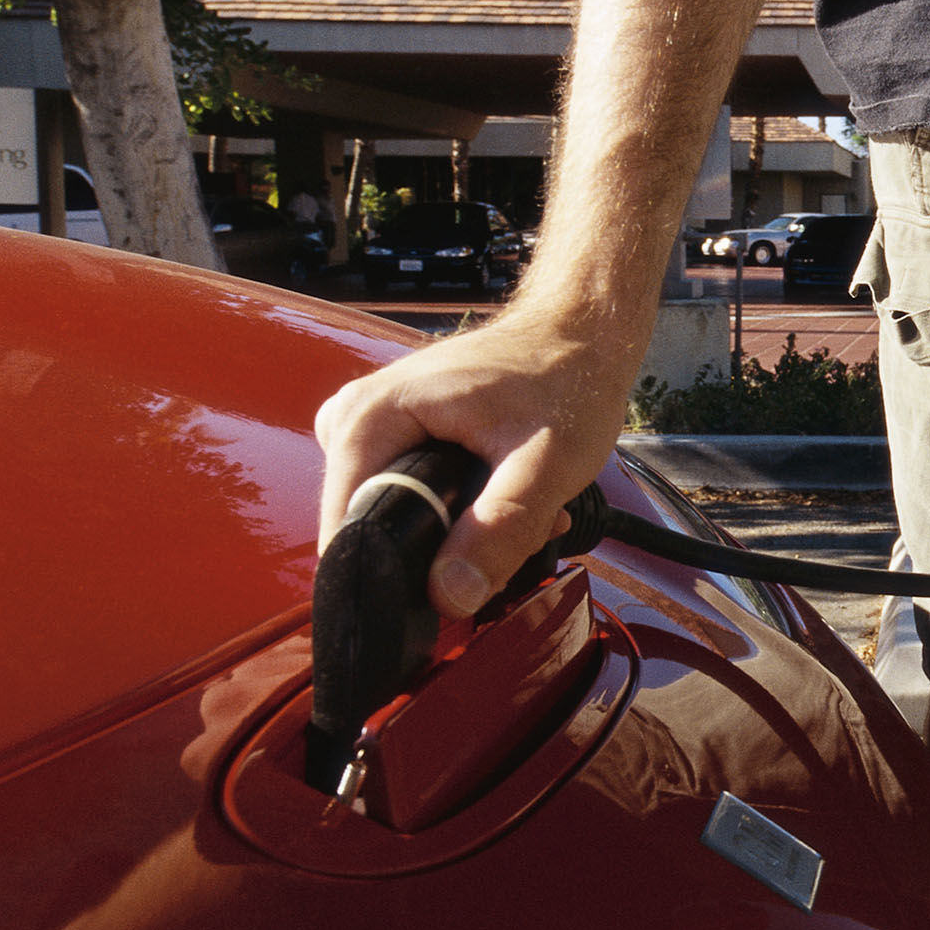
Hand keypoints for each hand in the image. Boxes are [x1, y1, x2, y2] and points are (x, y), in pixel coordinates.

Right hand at [314, 311, 637, 618]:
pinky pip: (410, 494)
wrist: (580, 334)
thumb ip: (500, 530)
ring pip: (397, 517)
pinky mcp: (394, 433)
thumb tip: (449, 595)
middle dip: (442, 548)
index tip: (453, 587)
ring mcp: (372, 424)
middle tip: (512, 526)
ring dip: (460, 530)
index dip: (394, 575)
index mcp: (369, 417)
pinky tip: (506, 494)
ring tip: (517, 500)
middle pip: (373, 527)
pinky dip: (462, 508)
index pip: (348, 530)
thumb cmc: (565, 381)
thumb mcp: (545, 465)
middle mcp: (353, 418)